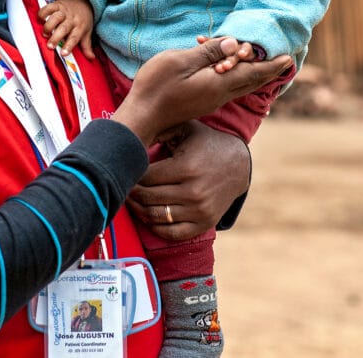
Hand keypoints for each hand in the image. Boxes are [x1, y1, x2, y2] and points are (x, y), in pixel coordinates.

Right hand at [36, 0, 94, 58]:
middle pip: (64, 28)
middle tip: (50, 46)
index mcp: (79, 27)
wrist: (83, 0)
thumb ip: (87, 46)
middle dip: (56, 37)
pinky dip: (42, 13)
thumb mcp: (87, 32)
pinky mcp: (57, 5)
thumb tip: (91, 58)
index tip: (63, 53)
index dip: (69, 46)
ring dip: (48, 26)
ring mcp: (64, 11)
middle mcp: (72, 19)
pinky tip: (40, 20)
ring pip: (55, 17)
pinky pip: (48, 8)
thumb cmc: (83, 19)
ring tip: (44, 34)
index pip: (75, 38)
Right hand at [112, 37, 293, 145]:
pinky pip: (227, 89)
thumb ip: (208, 52)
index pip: (252, 73)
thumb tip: (234, 43)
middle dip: (268, 71)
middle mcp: (219, 95)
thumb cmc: (156, 87)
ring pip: (239, 87)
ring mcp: (209, 101)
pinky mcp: (200, 103)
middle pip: (250, 82)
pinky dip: (237, 78)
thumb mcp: (181, 61)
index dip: (270, 64)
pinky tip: (233, 74)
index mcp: (219, 84)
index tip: (289, 58)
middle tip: (285, 62)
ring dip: (254, 75)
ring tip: (265, 67)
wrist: (141, 119)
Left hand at [126, 121, 250, 239]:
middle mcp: (194, 192)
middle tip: (123, 186)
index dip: (132, 175)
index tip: (125, 171)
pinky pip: (172, 233)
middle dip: (131, 193)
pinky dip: (156, 227)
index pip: (146, 177)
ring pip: (156, 216)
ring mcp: (200, 211)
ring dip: (138, 210)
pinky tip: (148, 216)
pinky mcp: (205, 223)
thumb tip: (130, 134)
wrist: (239, 165)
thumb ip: (160, 129)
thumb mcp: (186, 129)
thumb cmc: (205, 144)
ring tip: (132, 200)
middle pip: (148, 197)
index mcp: (187, 167)